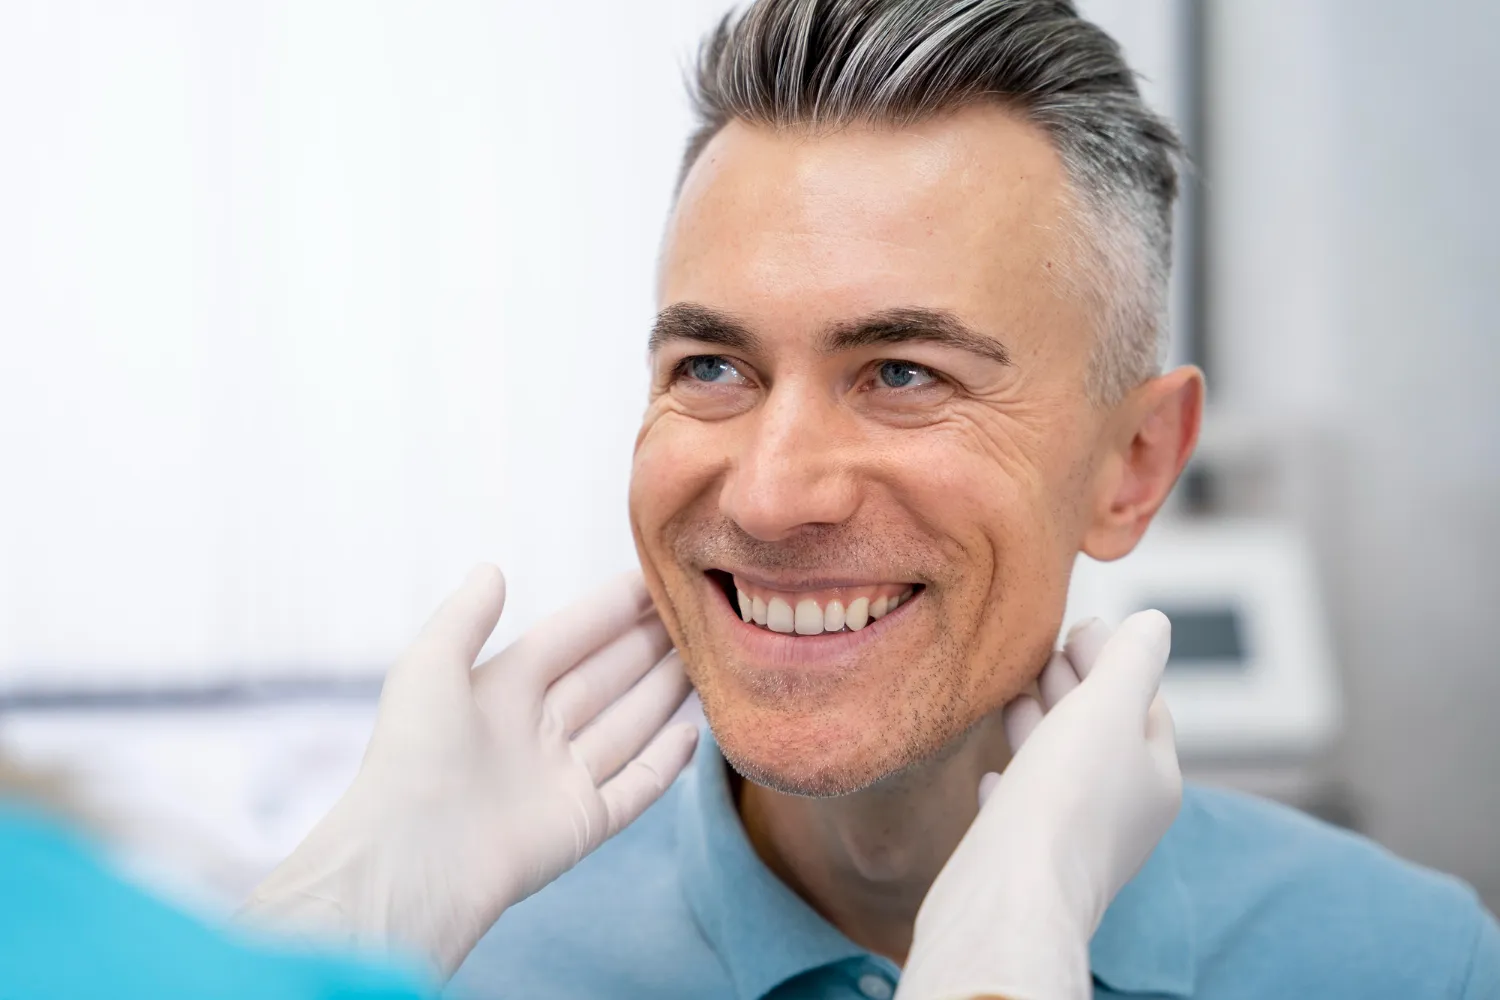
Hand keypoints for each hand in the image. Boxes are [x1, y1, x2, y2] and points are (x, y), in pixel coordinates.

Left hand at [241, 565, 697, 978]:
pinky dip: (666, 763)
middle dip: (647, 644)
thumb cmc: (413, 757)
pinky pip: (635, 787)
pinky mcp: (581, 824)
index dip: (608, 610)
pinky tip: (693, 733)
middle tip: (696, 613)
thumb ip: (465, 617)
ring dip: (664, 692)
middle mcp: (533, 732)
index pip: (566, 639)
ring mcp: (560, 780)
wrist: (414, 859)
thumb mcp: (428, 666)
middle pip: (604, 678)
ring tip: (708, 660)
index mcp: (498, 692)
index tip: (653, 579)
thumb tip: (493, 568)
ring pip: (627, 726)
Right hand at [895, 612, 1180, 999]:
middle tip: (1046, 647)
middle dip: (1076, 687)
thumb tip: (1155, 624)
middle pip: (1102, 734)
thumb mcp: (1108, 707)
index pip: (1145, 704)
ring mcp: (1072, 841)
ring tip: (1013, 692)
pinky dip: (1012, 783)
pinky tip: (992, 776)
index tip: (1078, 624)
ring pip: (1060, 770)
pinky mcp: (1025, 861)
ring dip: (1040, 725)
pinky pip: (1022, 813)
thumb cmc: (1066, 797)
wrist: (1012, 894)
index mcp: (1155, 779)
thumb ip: (1132, 660)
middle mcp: (1122, 815)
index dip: (1114, 660)